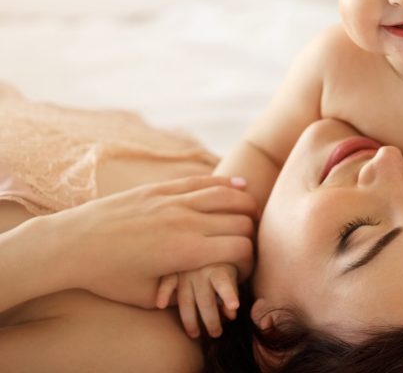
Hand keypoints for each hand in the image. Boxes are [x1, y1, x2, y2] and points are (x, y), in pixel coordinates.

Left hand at [52, 175, 256, 307]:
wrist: (73, 243)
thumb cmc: (108, 275)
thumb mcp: (147, 295)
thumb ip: (180, 290)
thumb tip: (201, 286)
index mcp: (187, 252)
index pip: (240, 248)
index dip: (249, 260)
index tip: (244, 267)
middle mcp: (187, 222)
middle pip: (240, 221)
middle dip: (252, 233)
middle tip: (250, 241)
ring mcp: (175, 201)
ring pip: (228, 195)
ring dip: (247, 204)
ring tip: (254, 212)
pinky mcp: (163, 188)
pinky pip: (204, 181)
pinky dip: (227, 183)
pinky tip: (240, 185)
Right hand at [157, 263, 238, 337]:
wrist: (205, 242)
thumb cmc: (221, 262)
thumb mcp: (230, 275)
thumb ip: (231, 293)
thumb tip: (231, 315)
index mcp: (218, 269)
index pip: (224, 283)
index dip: (229, 295)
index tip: (234, 306)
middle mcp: (201, 271)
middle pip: (205, 300)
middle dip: (211, 320)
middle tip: (216, 334)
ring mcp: (185, 272)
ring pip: (185, 300)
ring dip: (190, 320)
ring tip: (195, 334)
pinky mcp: (173, 272)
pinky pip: (167, 283)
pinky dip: (163, 292)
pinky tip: (161, 304)